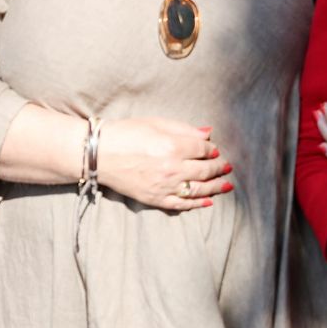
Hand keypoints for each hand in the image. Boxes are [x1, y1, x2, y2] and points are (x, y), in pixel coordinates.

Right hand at [96, 118, 231, 210]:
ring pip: (197, 190)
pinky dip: (196, 204)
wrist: (99, 154)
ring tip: (227, 185)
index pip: (203, 150)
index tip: (215, 149)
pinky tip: (208, 202)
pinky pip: (180, 204)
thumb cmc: (128, 133)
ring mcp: (163, 186)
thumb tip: (209, 133)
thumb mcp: (157, 123)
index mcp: (173, 146)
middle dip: (219, 168)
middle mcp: (171, 168)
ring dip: (216, 188)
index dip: (212, 149)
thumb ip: (185, 129)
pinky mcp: (154, 198)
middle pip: (205, 170)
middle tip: (227, 167)